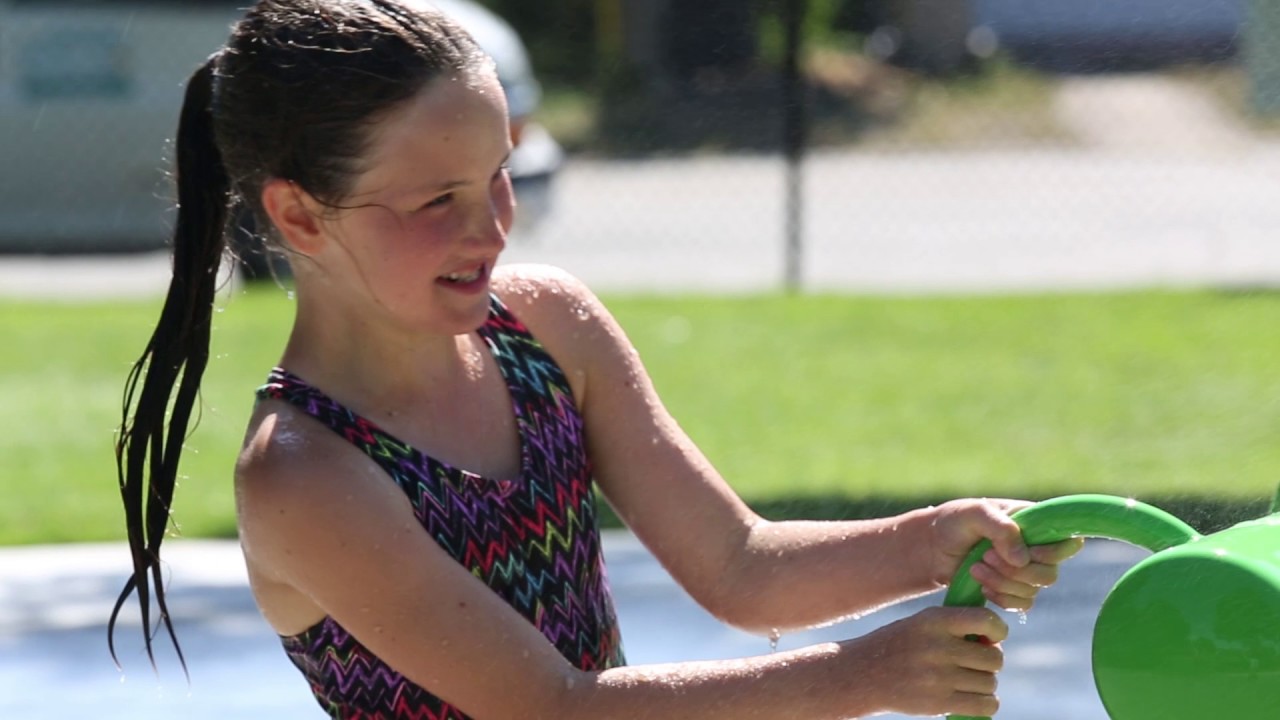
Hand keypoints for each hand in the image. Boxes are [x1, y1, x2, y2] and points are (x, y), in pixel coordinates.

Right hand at [842, 606, 1007, 717]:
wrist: (864, 673)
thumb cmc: (901, 645)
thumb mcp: (922, 623)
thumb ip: (957, 625)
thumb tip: (996, 640)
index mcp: (934, 621)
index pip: (985, 621)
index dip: (998, 630)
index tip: (992, 636)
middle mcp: (938, 647)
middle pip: (994, 658)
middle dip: (990, 661)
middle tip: (975, 662)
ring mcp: (938, 677)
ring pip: (990, 683)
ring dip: (984, 683)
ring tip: (967, 680)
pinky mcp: (939, 703)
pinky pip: (985, 704)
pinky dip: (986, 703)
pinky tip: (973, 697)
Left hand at [928, 498, 1084, 610]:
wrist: (933, 546)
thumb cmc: (955, 522)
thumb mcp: (974, 513)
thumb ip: (1001, 528)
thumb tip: (1023, 558)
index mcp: (1035, 523)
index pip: (1068, 542)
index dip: (1052, 554)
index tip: (1025, 552)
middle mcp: (1036, 548)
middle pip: (1050, 574)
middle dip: (1016, 571)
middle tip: (986, 555)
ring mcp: (1025, 571)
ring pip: (1033, 591)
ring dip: (1003, 583)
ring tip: (975, 567)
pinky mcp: (1012, 589)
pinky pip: (1022, 604)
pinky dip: (1001, 599)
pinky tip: (982, 585)